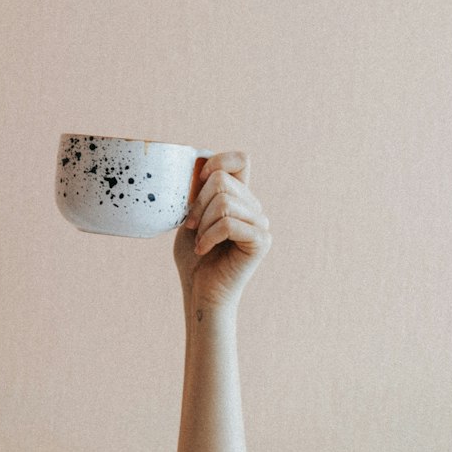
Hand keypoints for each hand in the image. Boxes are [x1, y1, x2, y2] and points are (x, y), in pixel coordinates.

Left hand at [173, 151, 270, 311]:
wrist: (200, 293)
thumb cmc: (194, 258)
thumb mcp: (191, 217)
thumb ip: (197, 193)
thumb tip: (196, 167)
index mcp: (240, 197)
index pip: (240, 159)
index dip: (217, 161)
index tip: (197, 181)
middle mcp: (254, 208)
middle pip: (222, 180)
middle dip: (197, 204)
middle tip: (191, 227)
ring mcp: (260, 224)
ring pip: (224, 202)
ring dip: (203, 224)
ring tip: (200, 242)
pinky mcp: (261, 241)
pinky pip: (229, 224)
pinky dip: (209, 237)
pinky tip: (204, 250)